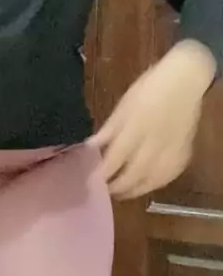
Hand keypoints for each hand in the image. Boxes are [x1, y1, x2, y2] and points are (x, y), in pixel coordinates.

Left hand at [90, 40, 216, 199]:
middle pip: (135, 172)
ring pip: (152, 179)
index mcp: (136, 125)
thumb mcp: (124, 103)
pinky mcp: (183, 152)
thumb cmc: (148, 88)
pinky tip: (146, 185)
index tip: (92, 179)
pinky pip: (169, 175)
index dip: (105, 170)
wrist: (183, 82)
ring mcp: (171, 149)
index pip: (117, 155)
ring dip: (136, 189)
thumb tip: (91, 145)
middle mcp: (154, 141)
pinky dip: (156, 184)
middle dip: (118, 185)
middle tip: (105, 191)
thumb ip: (109, 128)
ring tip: (123, 193)